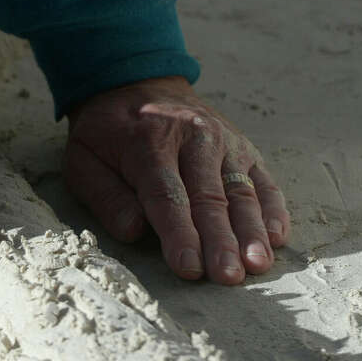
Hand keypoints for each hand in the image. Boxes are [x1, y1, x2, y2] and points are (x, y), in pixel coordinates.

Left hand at [63, 76, 289, 284]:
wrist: (137, 83)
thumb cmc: (109, 134)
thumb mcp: (85, 160)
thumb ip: (107, 197)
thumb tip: (134, 231)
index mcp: (149, 143)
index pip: (167, 195)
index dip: (179, 234)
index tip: (189, 267)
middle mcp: (194, 138)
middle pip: (209, 197)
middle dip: (220, 241)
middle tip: (228, 277)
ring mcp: (225, 141)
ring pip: (241, 191)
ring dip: (251, 231)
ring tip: (257, 264)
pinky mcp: (245, 148)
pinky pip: (263, 181)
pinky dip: (272, 210)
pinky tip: (276, 238)